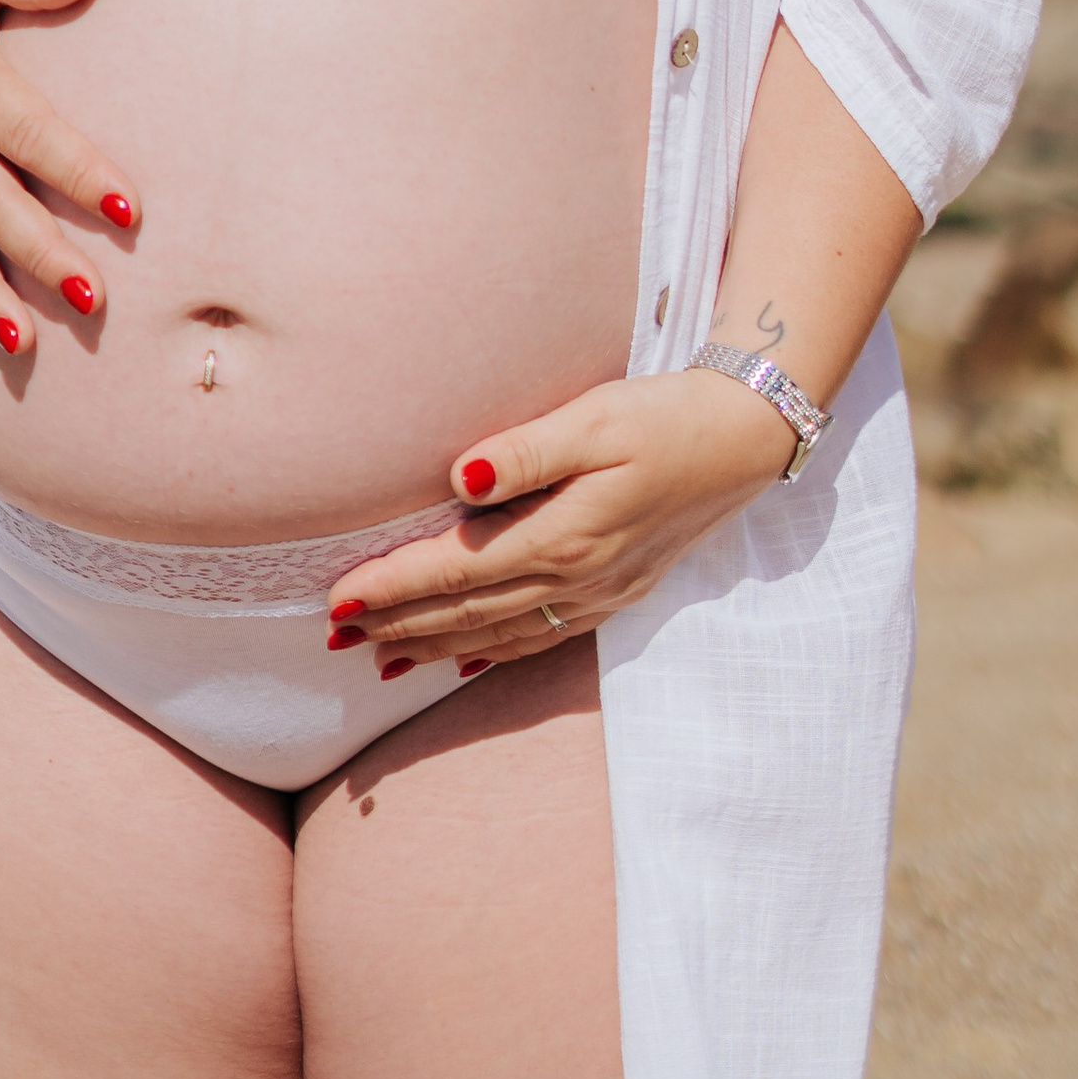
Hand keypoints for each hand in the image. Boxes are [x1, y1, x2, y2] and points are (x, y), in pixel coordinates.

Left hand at [328, 372, 796, 676]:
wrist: (744, 440)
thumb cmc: (664, 417)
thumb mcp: (594, 419)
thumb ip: (524, 452)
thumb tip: (459, 479)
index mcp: (563, 537)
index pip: (456, 571)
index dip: (393, 587)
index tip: (337, 600)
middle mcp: (576, 579)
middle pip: (468, 612)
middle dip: (397, 625)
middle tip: (333, 636)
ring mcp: (598, 594)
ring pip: (498, 634)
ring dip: (436, 648)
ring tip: (378, 658)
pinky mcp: (615, 593)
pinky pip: (538, 638)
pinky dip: (492, 653)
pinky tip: (465, 662)